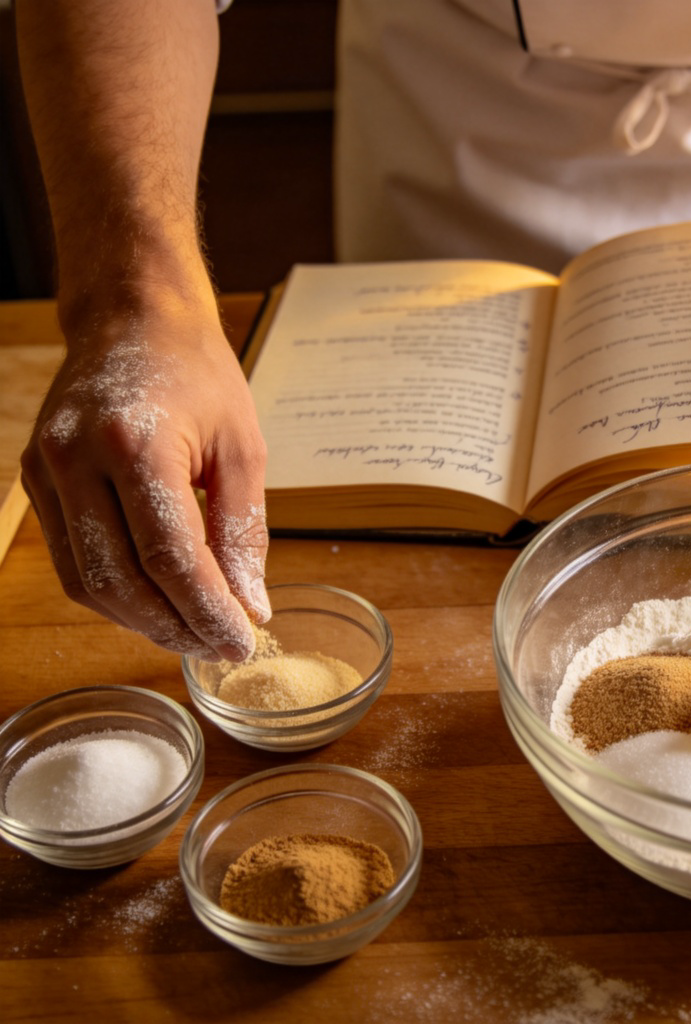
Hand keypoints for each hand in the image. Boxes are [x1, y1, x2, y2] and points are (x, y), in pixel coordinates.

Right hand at [21, 302, 268, 660]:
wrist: (133, 320)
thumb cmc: (198, 375)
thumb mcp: (242, 446)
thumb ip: (243, 530)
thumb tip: (251, 605)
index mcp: (134, 444)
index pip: (171, 557)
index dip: (208, 610)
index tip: (242, 640)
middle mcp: (76, 460)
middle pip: (122, 580)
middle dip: (176, 626)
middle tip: (220, 644)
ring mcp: (45, 471)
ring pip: (88, 583)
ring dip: (143, 620)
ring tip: (193, 631)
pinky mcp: (36, 480)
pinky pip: (72, 560)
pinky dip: (115, 594)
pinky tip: (156, 602)